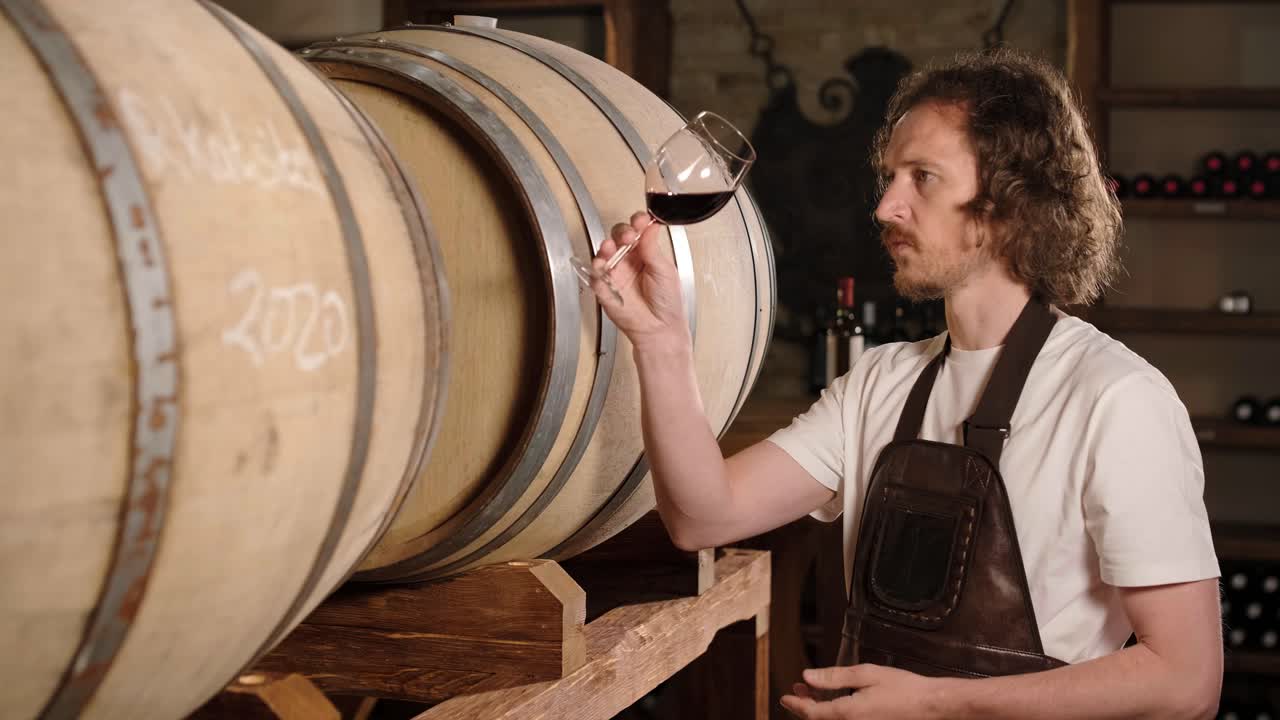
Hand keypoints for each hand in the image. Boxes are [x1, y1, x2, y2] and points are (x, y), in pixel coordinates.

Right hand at [589, 211, 689, 353]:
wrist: (660, 328)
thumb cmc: (667, 303)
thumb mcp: (665, 270)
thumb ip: (653, 248)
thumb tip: (651, 226)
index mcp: (646, 253)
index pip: (638, 230)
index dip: (638, 222)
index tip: (641, 220)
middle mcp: (630, 260)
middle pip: (619, 236)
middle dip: (622, 232)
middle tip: (629, 236)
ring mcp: (617, 273)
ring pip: (604, 252)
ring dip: (606, 246)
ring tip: (611, 247)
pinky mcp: (605, 287)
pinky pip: (596, 274)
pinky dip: (597, 268)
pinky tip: (603, 265)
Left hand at [779, 664, 944, 719]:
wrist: (931, 706)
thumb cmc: (902, 688)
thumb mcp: (866, 674)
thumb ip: (834, 677)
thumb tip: (808, 677)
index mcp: (848, 714)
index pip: (811, 713)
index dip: (796, 704)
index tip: (784, 697)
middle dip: (805, 707)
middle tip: (797, 691)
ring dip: (819, 710)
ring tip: (813, 692)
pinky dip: (834, 714)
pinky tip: (835, 701)